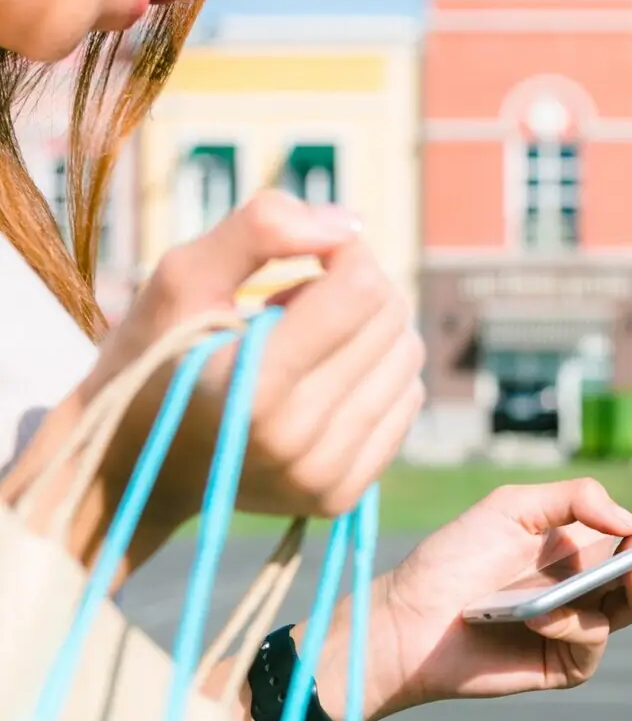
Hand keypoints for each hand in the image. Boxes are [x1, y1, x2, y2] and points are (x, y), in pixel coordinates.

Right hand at [2, 191, 423, 580]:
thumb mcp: (183, 277)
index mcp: (253, 386)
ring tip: (305, 342)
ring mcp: (323, 475)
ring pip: (407, 360)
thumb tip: (351, 224)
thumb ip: (261, 230)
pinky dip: (375, 375)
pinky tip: (321, 378)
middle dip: (355, 290)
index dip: (342, 255)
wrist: (134, 465)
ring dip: (368, 332)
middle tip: (296, 302)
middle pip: (392, 322)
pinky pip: (406, 403)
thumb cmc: (156, 355)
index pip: (361, 290)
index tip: (304, 262)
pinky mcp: (343, 495)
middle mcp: (296, 441)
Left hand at [307, 479, 631, 720]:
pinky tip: (542, 613)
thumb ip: (576, 500)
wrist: (407, 621)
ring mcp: (584, 625)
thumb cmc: (454, 558)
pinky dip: (573, 622)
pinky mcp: (567, 663)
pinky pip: (593, 640)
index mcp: (586, 546)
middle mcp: (594, 584)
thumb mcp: (512, 507)